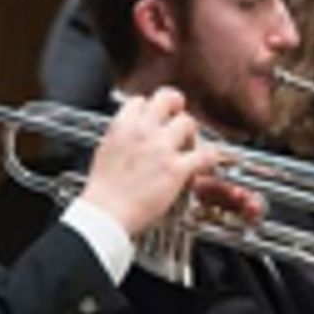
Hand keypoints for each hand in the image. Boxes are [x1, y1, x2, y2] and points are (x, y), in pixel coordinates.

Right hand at [80, 88, 221, 236]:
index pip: (142, 101)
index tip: (155, 118)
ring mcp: (161, 148)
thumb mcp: (104, 151)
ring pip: (189, 122)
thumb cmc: (102, 192)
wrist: (105, 215)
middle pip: (169, 98)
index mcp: (122, 126)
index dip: (151, 109)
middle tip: (179, 120)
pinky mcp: (176, 169)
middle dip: (176, 107)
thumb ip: (122, 137)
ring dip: (191, 134)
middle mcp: (143, 131)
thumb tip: (132, 135)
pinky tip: (207, 163)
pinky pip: (206, 154)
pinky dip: (211, 157)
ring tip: (188, 147)